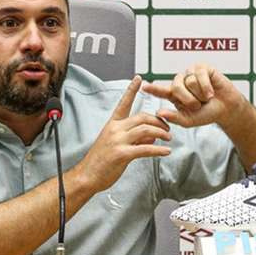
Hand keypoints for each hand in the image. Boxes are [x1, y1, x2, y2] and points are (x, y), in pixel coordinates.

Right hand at [75, 76, 171, 192]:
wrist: (87, 176)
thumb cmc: (100, 161)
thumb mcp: (116, 145)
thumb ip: (134, 138)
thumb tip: (151, 137)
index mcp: (112, 124)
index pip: (124, 103)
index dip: (131, 90)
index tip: (138, 78)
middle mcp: (115, 129)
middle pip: (142, 117)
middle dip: (158, 121)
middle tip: (168, 128)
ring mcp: (118, 141)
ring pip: (145, 130)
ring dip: (161, 133)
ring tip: (168, 138)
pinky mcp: (122, 154)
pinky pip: (145, 149)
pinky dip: (158, 150)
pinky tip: (166, 151)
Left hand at [141, 63, 246, 129]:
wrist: (226, 109)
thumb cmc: (207, 113)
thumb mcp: (189, 120)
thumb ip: (174, 117)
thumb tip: (158, 112)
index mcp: (174, 94)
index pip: (161, 90)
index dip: (152, 88)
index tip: (143, 86)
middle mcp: (180, 82)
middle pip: (176, 87)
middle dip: (189, 99)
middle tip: (198, 105)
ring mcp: (190, 73)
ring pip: (189, 82)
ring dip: (200, 94)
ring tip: (206, 97)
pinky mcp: (202, 67)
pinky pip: (200, 75)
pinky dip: (207, 87)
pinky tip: (212, 92)